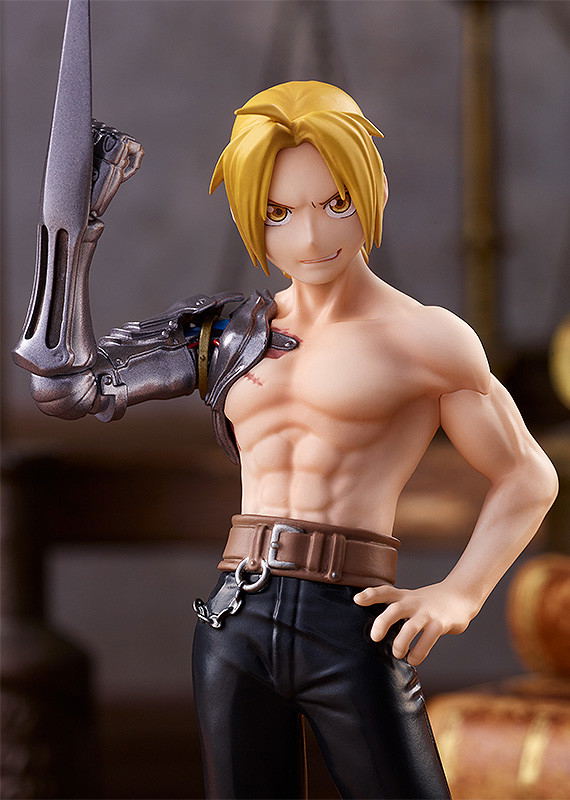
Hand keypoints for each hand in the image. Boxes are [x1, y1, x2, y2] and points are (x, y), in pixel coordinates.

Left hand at [353, 581, 477, 665]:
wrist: (460, 596)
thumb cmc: (429, 603)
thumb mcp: (410, 600)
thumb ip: (395, 610)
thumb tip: (375, 632)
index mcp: (404, 597)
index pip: (385, 592)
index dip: (370, 595)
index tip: (357, 600)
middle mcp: (413, 603)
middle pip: (394, 610)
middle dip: (382, 623)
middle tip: (374, 637)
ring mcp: (427, 613)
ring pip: (411, 628)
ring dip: (401, 643)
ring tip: (397, 653)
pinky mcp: (440, 624)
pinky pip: (428, 640)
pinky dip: (418, 653)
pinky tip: (413, 659)